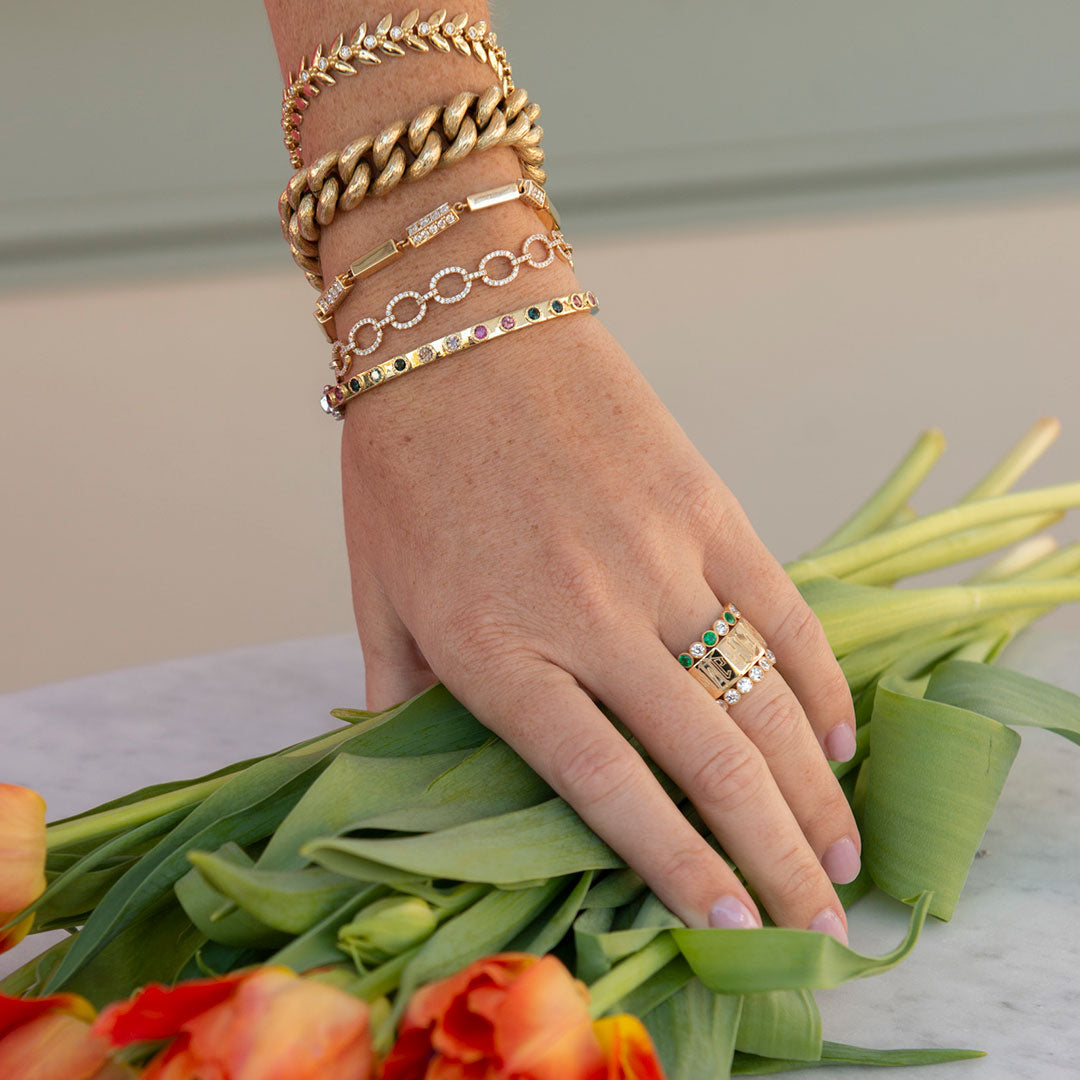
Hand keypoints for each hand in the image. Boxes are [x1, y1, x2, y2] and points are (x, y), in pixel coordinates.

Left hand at [340, 291, 859, 940]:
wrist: (459, 327)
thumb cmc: (405, 465)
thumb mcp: (378, 592)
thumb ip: (400, 692)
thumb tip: (409, 766)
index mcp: (497, 653)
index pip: (607, 788)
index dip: (677, 866)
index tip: (729, 923)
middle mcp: (587, 619)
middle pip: (706, 763)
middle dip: (774, 860)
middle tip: (821, 925)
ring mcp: (658, 557)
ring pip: (759, 697)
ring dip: (813, 790)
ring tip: (844, 854)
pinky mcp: (703, 503)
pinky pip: (779, 607)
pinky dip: (818, 680)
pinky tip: (838, 736)